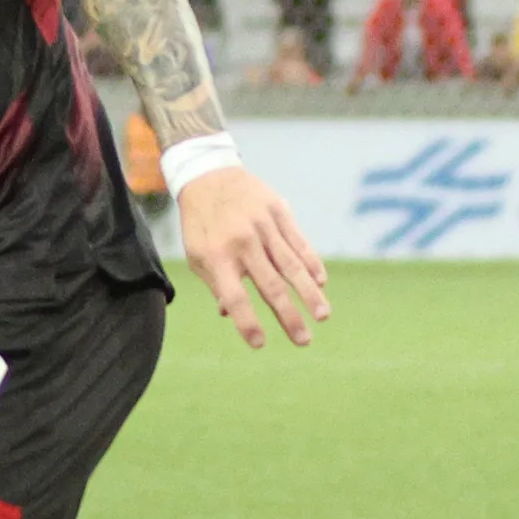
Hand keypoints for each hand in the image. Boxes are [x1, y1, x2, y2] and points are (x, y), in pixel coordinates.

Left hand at [179, 166, 325, 349]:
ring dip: (309, 294)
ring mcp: (264, 226)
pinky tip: (321, 283)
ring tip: (322, 316)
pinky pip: (299, 243)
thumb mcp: (196, 253)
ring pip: (292, 266)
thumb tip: (228, 314)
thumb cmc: (201, 222)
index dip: (246, 321)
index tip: (259, 344)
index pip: (234, 296)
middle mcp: (242, 242)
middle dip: (288, 316)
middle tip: (303, 341)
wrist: (209, 174)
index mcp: (216, 255)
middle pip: (270, 286)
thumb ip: (215, 283)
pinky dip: (312, 263)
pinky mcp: (280, 212)